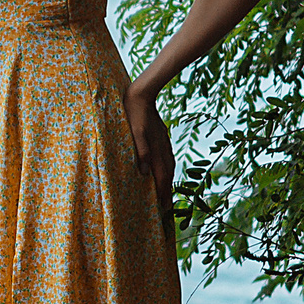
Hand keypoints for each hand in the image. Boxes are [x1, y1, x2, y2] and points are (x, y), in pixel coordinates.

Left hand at [124, 84, 174, 220]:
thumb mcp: (135, 132)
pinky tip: (165, 171)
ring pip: (169, 167)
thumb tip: (145, 172)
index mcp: (156, 150)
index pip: (160, 177)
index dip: (162, 193)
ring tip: (167, 194)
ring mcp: (164, 143)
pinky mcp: (162, 138)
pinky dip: (168, 169)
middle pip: (167, 175)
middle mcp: (163, 149)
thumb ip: (141, 151)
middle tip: (166, 208)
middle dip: (166, 192)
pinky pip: (168, 158)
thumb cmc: (134, 114)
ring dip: (168, 182)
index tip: (163, 208)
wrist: (142, 95)